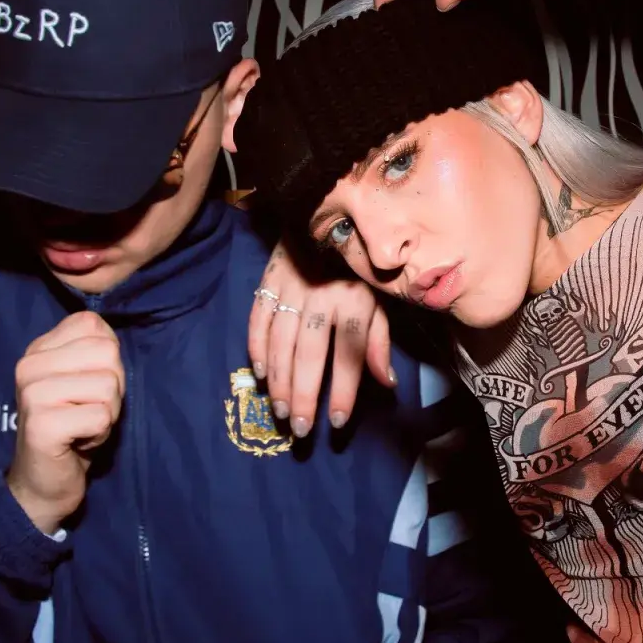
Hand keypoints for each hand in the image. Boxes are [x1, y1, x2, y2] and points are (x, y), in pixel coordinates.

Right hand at [7, 311, 124, 533]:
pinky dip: (100, 434)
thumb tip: (112, 340)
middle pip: (107, 353)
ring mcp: (32, 394)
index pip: (93, 325)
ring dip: (107, 413)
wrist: (43, 483)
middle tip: (88, 410)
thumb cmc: (72, 428)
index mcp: (38, 349)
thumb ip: (94, 353)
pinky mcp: (42, 424)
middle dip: (112, 387)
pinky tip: (78, 442)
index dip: (106, 358)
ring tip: (81, 426)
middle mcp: (29, 365)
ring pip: (108, 385)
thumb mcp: (82, 380)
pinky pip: (101, 416)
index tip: (88, 386)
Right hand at [249, 243, 394, 437]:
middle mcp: (321, 298)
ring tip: (280, 411)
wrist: (324, 212)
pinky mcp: (268, 281)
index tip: (336, 422)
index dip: (343, 391)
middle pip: (310, 355)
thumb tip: (386, 383)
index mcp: (354, 302)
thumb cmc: (356, 266)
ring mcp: (291, 289)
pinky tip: (259, 374)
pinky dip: (256, 348)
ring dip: (279, 381)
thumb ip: (379, 341)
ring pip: (281, 343)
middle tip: (299, 429)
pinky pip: (258, 320)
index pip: (348, 355)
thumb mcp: (378, 299)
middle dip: (304, 395)